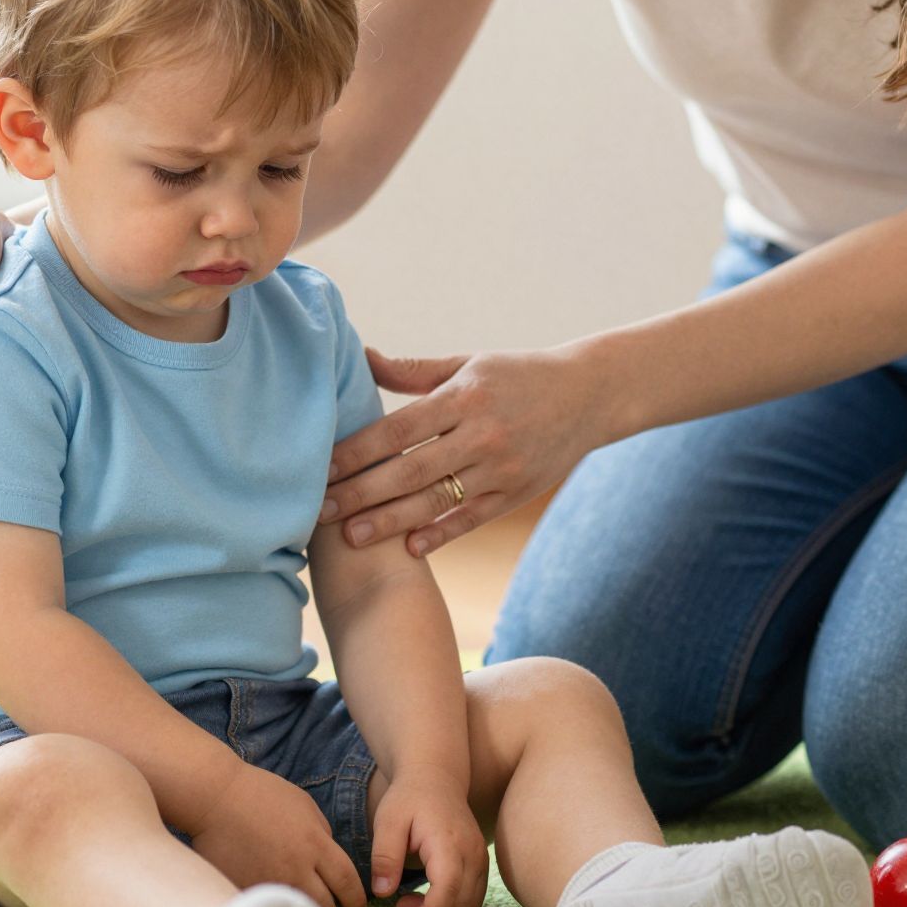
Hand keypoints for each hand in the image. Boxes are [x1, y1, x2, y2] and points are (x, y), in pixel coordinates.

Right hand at [188, 764, 367, 906]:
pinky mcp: (244, 889)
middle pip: (326, 906)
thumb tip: (328, 864)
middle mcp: (295, 867)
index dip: (356, 900)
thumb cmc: (261, 795)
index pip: (347, 882)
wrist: (216, 798)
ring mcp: (269, 881)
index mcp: (315, 843)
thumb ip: (322, 835)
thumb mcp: (305, 806)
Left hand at [321, 345, 612, 556]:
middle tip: (318, 511)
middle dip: (360, 492)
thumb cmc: (517, 375)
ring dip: (391, 521)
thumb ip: (414, 371)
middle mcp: (481, 434)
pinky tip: (408, 547)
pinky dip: (440, 533)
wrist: (588, 395)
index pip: (398, 429)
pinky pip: (471, 518)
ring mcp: (501, 468)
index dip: (356, 452)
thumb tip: (362, 358)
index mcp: (464, 397)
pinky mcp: (516, 493)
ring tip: (352, 536)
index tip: (321, 469)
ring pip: (436, 500)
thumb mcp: (469, 363)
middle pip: (409, 470)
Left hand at [371, 770, 487, 906]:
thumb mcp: (387, 822)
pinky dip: (452, 905)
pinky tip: (428, 895)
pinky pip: (473, 896)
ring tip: (411, 902)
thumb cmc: (409, 798)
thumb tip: (383, 893)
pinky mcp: (480, 862)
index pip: (448, 889)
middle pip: (462, 903)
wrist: (435, 777)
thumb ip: (385, 857)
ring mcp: (480, 857)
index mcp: (448, 841)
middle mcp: (472, 851)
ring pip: (471, 905)